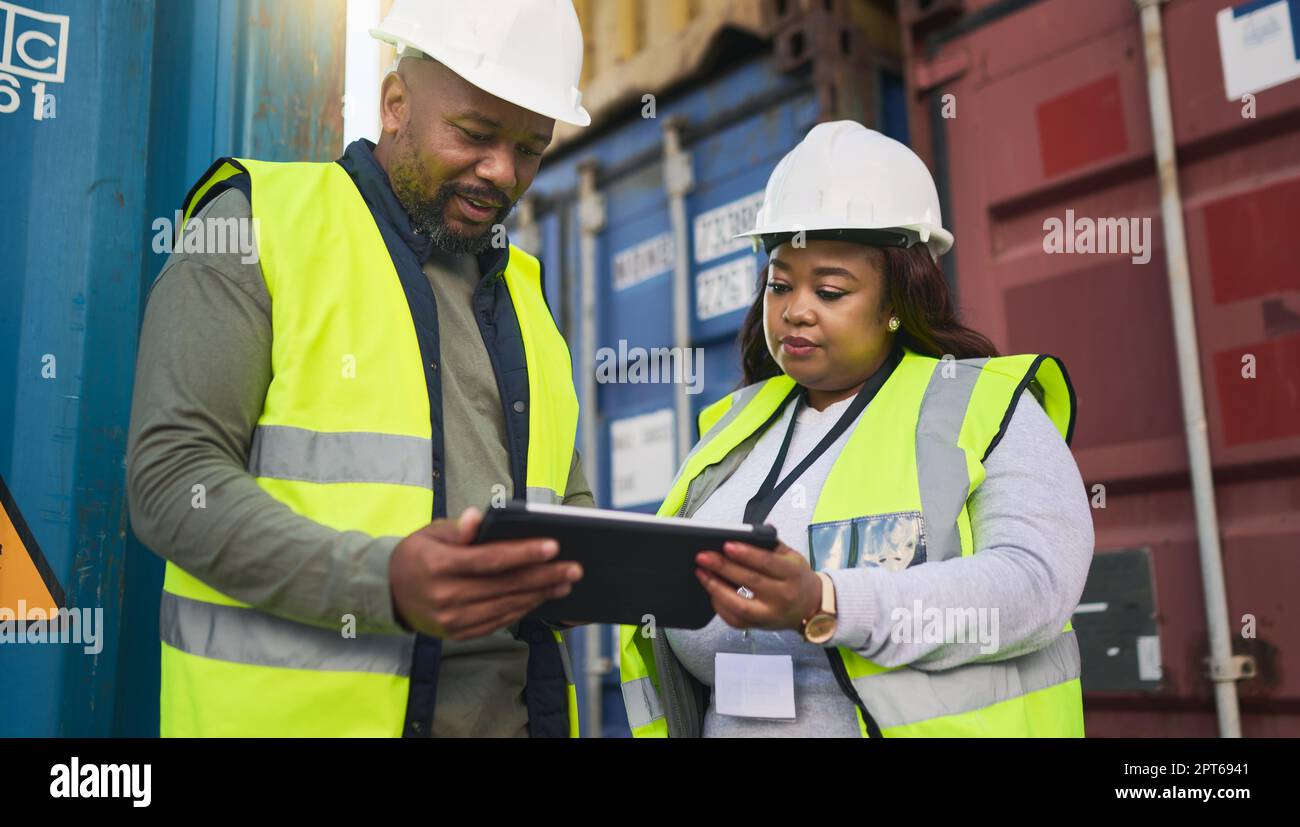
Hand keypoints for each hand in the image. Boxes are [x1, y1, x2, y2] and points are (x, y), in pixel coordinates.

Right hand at [389, 507, 583, 640]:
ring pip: (506, 606)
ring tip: (565, 582)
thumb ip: (458, 527)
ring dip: (540, 595)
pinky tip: (541, 597)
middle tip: (574, 568)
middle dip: (545, 576)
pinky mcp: (458, 633)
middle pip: (505, 586)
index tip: (554, 546)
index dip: (524, 553)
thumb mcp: (431, 533)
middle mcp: (446, 596)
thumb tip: (479, 517)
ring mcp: (452, 619)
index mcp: (439, 566)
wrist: (387, 592)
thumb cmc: (417, 555)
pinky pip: (498, 621)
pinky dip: (522, 609)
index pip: (490, 559)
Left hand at [694, 540, 821, 631]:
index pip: (767, 563)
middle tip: (703, 556)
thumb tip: (745, 534)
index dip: (746, 554)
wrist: (810, 608)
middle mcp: (783, 597)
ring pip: (739, 605)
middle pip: (750, 581)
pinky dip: (719, 605)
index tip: (726, 545)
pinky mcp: (758, 626)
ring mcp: (770, 615)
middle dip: (723, 567)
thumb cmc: (797, 578)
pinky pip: (734, 619)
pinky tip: (710, 589)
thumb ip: (771, 545)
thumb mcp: (793, 557)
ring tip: (701, 572)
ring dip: (716, 588)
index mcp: (793, 575)